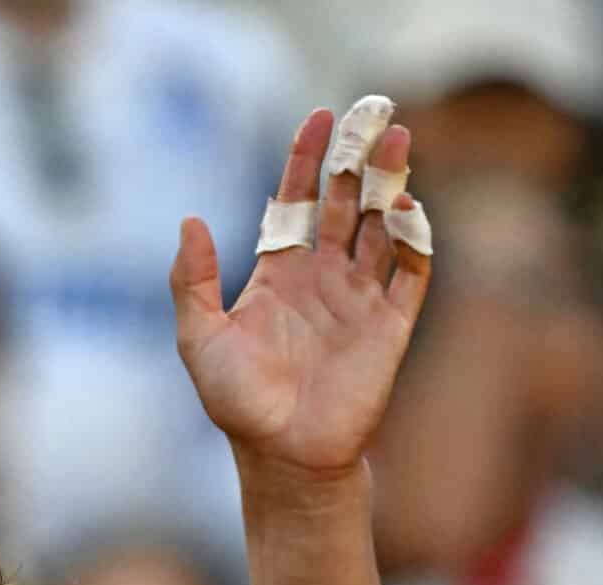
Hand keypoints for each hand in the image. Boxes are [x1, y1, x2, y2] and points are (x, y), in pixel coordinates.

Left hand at [172, 105, 430, 480]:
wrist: (282, 455)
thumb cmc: (238, 402)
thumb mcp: (200, 339)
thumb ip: (192, 282)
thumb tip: (188, 220)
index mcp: (279, 273)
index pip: (295, 201)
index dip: (306, 159)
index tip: (318, 117)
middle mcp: (323, 277)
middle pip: (346, 202)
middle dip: (357, 157)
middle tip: (373, 111)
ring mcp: (360, 297)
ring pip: (382, 226)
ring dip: (391, 183)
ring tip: (397, 141)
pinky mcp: (391, 325)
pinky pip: (410, 273)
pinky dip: (413, 240)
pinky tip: (406, 209)